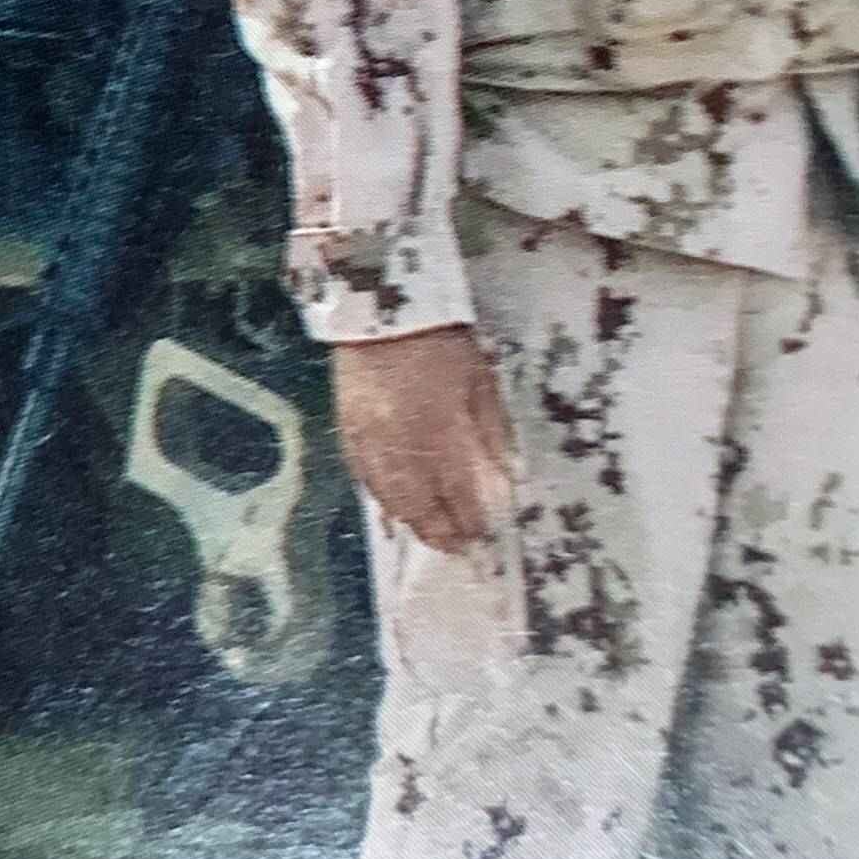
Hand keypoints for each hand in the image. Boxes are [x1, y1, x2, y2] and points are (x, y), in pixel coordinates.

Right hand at [331, 327, 513, 553]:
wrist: (381, 308)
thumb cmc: (441, 343)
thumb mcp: (481, 381)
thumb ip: (495, 432)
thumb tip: (510, 477)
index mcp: (442, 434)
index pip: (460, 497)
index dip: (472, 525)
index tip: (484, 541)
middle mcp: (403, 447)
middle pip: (421, 508)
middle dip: (441, 534)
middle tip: (458, 550)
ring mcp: (370, 442)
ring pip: (390, 499)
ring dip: (413, 522)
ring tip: (430, 534)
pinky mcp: (348, 430)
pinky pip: (365, 478)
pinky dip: (382, 498)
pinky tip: (394, 506)